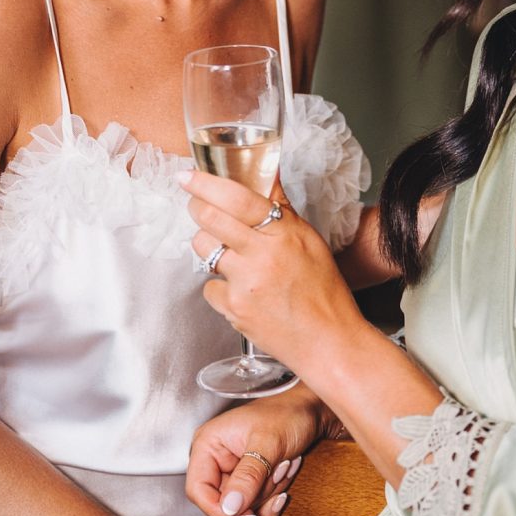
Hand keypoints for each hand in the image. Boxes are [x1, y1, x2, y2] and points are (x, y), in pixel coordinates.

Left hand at [182, 172, 365, 379]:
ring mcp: (245, 284)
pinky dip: (220, 286)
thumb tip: (268, 173)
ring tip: (230, 253)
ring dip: (209, 245)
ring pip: (203, 250)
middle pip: (209, 219)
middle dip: (197, 207)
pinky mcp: (234, 309)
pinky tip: (242, 291)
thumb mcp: (310, 240)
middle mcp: (261, 256)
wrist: (328, 342)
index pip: (237, 198)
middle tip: (199, 206)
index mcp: (283, 233)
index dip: (205, 184)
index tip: (187, 176)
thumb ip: (282, 207)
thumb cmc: (323, 291)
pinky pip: (210, 286)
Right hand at [187, 388, 334, 515]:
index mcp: (208, 444)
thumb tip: (229, 508)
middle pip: (224, 504)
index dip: (219, 508)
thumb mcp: (268, 443)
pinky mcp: (248, 482)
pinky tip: (285, 473)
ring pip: (242, 509)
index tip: (247, 513)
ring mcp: (232, 472)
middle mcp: (215, 460)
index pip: (198, 490)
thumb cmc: (287, 413)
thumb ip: (248, 475)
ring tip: (283, 465)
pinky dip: (273, 499)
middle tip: (276, 469)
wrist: (308, 411)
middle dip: (256, 495)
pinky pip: (255, 508)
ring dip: (269, 494)